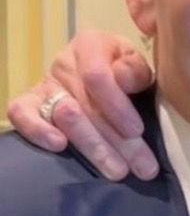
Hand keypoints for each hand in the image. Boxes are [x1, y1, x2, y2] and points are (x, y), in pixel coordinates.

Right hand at [7, 31, 155, 180]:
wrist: (104, 79)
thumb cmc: (125, 74)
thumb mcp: (138, 67)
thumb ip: (135, 71)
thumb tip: (124, 78)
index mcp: (91, 44)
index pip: (97, 76)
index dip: (117, 106)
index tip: (137, 131)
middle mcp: (64, 62)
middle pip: (86, 105)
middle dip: (118, 141)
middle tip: (143, 167)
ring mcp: (45, 83)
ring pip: (63, 116)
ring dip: (93, 147)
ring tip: (118, 171)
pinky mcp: (29, 103)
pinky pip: (20, 113)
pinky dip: (37, 130)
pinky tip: (59, 146)